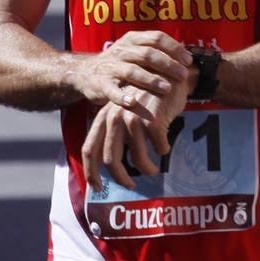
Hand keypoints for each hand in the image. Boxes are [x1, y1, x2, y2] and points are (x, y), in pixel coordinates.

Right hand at [70, 30, 191, 109]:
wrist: (86, 72)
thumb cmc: (120, 63)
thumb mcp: (135, 51)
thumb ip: (156, 53)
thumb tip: (188, 61)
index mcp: (132, 39)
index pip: (156, 38)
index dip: (174, 48)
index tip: (188, 60)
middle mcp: (122, 50)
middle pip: (147, 54)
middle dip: (167, 64)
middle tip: (183, 75)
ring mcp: (111, 67)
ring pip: (133, 71)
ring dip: (151, 80)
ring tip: (166, 89)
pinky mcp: (101, 83)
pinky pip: (112, 90)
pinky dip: (122, 96)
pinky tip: (133, 103)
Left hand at [82, 73, 190, 192]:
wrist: (170, 72)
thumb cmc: (148, 96)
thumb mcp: (126, 111)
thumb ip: (117, 132)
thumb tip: (112, 164)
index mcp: (105, 116)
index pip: (90, 148)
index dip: (91, 172)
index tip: (98, 188)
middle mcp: (115, 117)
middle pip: (111, 160)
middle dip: (121, 178)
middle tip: (131, 185)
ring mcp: (134, 118)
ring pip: (137, 158)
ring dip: (147, 168)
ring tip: (154, 169)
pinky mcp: (153, 120)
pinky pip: (159, 147)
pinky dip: (163, 150)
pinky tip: (165, 145)